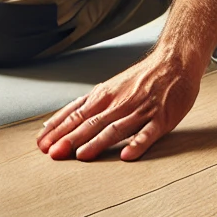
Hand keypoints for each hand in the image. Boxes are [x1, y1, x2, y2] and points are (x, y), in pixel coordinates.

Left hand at [35, 46, 203, 161]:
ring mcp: (140, 111)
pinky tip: (127, 155)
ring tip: (82, 156)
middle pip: (91, 123)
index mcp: (105, 96)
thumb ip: (89, 104)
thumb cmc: (142, 77)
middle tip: (54, 153)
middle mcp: (119, 103)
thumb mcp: (110, 86)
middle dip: (70, 138)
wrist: (174, 60)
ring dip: (97, 143)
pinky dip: (137, 144)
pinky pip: (148, 133)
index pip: (76, 114)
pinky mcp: (161, 119)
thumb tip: (61, 120)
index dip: (58, 130)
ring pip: (115, 128)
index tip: (42, 144)